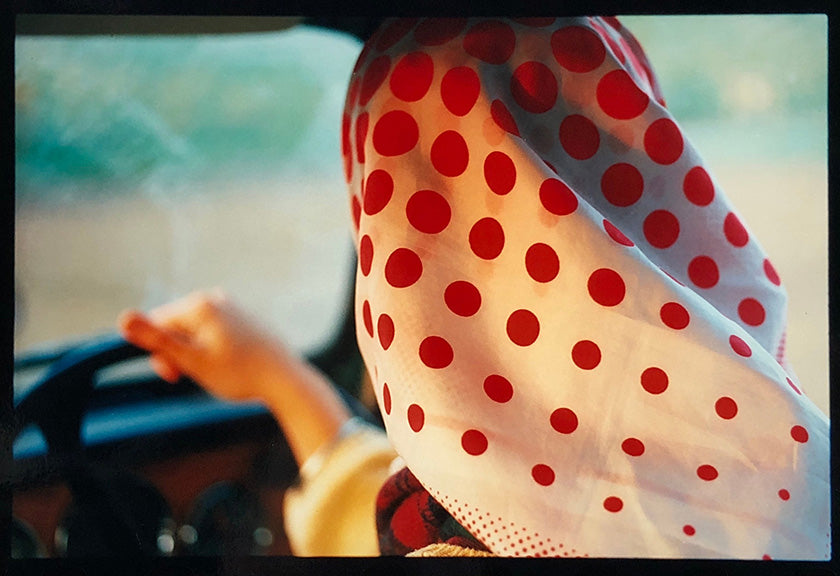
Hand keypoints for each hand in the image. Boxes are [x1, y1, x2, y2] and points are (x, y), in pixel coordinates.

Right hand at [118, 289, 351, 463]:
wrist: (285, 378)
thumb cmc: (239, 373)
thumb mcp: (192, 360)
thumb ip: (157, 340)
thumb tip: (122, 318)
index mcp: (199, 304)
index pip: (157, 325)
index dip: (159, 354)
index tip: (175, 376)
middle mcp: (215, 297)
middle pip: (175, 326)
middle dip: (178, 353)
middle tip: (195, 377)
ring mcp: (232, 306)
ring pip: (195, 331)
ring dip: (195, 353)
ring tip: (217, 371)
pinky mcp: (243, 317)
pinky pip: (214, 332)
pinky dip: (213, 349)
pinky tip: (230, 364)